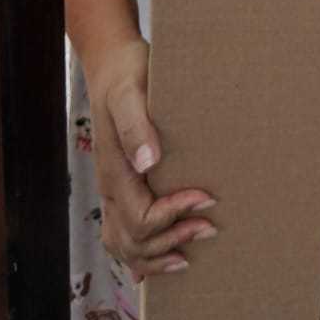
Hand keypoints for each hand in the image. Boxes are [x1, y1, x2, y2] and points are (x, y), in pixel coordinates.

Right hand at [85, 37, 217, 279]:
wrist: (112, 63)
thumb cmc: (127, 74)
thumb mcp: (130, 92)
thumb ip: (137, 125)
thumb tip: (148, 162)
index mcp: (115, 171)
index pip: (142, 216)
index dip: (174, 215)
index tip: (207, 199)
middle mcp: (110, 187)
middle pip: (133, 240)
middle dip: (171, 241)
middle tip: (209, 228)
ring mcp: (112, 188)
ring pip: (123, 244)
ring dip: (155, 256)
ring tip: (187, 255)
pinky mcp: (120, 184)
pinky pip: (121, 232)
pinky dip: (140, 251)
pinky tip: (159, 256)